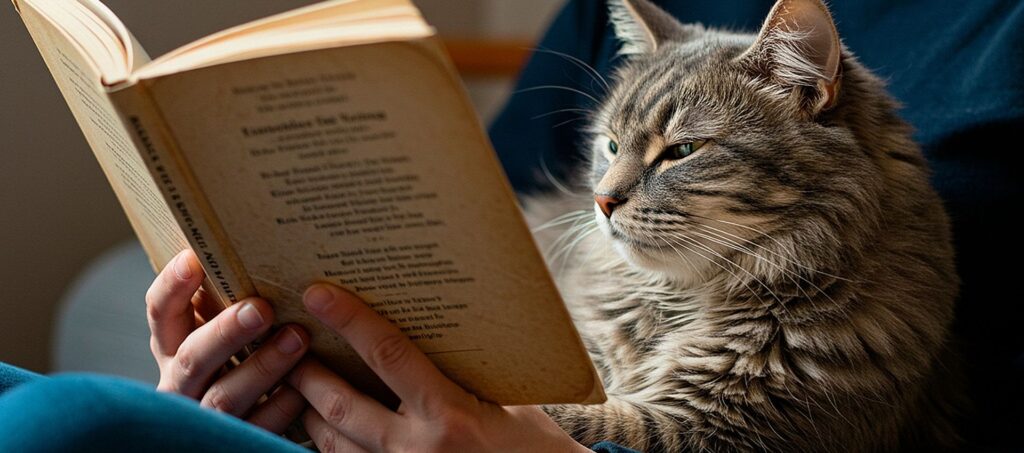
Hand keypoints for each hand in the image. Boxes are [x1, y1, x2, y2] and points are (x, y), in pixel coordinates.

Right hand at [146, 249, 309, 432]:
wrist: (238, 423)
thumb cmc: (238, 357)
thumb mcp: (220, 329)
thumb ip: (227, 300)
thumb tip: (256, 244)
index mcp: (171, 346)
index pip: (160, 313)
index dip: (172, 287)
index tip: (194, 258)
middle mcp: (180, 382)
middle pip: (193, 357)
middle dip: (225, 331)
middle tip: (261, 307)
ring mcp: (204, 416)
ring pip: (225, 396)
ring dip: (262, 366)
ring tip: (297, 339)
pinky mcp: (234, 441)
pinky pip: (257, 428)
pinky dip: (281, 406)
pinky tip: (304, 388)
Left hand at [289, 284, 589, 452]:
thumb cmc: (532, 445)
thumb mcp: (503, 400)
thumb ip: (458, 373)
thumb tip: (419, 327)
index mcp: (450, 416)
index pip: (388, 356)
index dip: (350, 321)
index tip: (318, 294)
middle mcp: (417, 449)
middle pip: (339, 405)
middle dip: (307, 371)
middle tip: (289, 343)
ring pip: (331, 443)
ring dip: (308, 410)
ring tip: (297, 381)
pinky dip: (328, 444)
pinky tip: (323, 423)